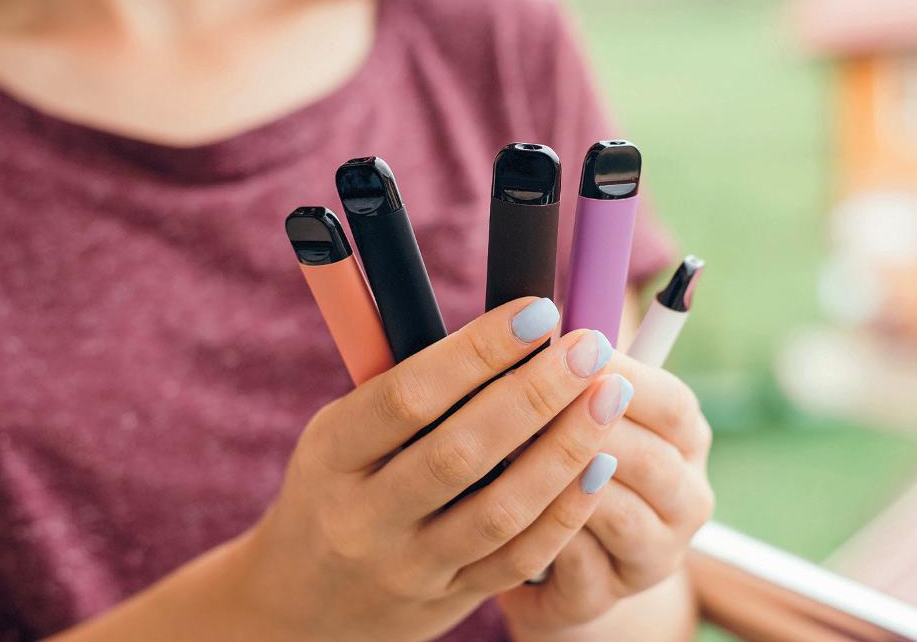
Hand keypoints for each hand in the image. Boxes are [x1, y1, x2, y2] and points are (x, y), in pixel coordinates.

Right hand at [230, 298, 632, 640]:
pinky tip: (602, 465)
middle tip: (592, 348)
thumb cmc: (342, 486)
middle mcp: (365, 516)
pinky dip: (566, 511)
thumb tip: (506, 320)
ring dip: (564, 449)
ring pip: (499, 511)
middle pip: (460, 452)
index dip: (478, 352)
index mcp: (332, 453)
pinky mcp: (450, 599)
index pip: (408, 396)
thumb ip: (410, 388)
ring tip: (611, 396)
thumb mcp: (344, 434)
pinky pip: (519, 558)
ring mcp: (409, 566)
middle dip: (535, 394)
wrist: (305, 603)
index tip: (539, 312)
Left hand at [497, 353, 713, 637]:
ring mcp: (651, 556)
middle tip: (534, 400)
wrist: (557, 562)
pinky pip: (574, 564)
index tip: (575, 349)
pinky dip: (540, 532)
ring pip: (614, 514)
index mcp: (685, 442)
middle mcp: (684, 501)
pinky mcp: (604, 599)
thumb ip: (574, 368)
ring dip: (560, 477)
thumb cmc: (563, 458)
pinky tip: (503, 504)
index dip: (625, 376)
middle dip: (589, 427)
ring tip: (508, 447)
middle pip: (651, 461)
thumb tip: (540, 314)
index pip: (675, 405)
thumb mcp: (579, 409)